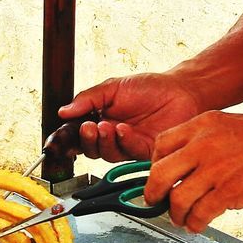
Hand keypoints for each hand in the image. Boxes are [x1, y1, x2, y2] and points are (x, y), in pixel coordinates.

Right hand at [59, 73, 204, 161]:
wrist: (180, 90)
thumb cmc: (149, 88)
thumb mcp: (112, 88)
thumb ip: (88, 99)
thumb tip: (63, 111)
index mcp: (100, 120)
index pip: (78, 135)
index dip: (67, 138)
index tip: (61, 135)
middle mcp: (112, 136)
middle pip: (90, 149)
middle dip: (86, 140)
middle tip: (88, 127)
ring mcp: (128, 145)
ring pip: (107, 154)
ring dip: (103, 141)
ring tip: (106, 126)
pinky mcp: (145, 152)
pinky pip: (128, 152)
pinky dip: (123, 141)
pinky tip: (123, 129)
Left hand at [144, 112, 242, 232]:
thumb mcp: (226, 124)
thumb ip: (202, 139)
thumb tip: (182, 165)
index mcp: (202, 125)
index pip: (161, 145)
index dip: (155, 165)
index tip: (160, 178)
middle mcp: (204, 145)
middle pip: (160, 174)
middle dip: (154, 194)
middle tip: (156, 202)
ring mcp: (216, 169)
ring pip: (178, 199)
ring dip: (176, 214)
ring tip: (182, 218)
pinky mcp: (230, 191)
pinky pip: (201, 213)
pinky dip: (195, 223)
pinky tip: (198, 224)